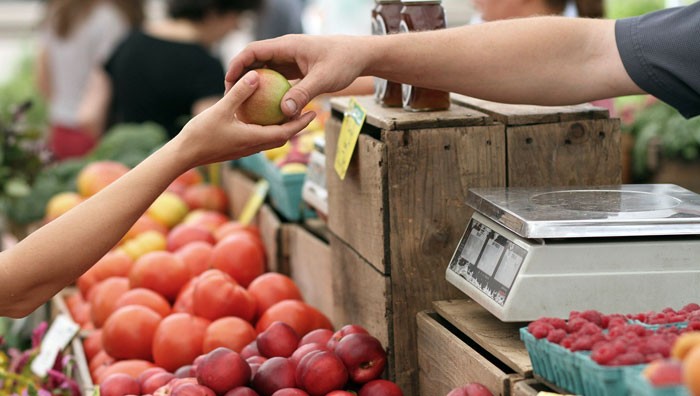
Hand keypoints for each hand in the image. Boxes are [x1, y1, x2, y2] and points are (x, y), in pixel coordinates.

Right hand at [173, 70, 315, 168]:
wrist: (184, 155)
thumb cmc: (201, 134)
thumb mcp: (221, 109)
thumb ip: (239, 93)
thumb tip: (256, 76)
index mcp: (254, 139)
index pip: (285, 133)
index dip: (301, 123)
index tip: (313, 113)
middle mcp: (253, 147)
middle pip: (282, 137)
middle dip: (296, 126)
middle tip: (307, 110)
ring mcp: (244, 149)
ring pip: (270, 138)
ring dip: (282, 128)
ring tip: (288, 112)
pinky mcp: (236, 148)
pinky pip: (257, 137)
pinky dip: (266, 128)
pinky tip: (261, 115)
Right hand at [225, 35, 367, 117]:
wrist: (360, 56)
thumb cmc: (343, 62)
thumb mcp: (323, 79)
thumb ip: (303, 94)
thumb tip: (284, 112)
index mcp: (287, 46)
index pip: (253, 51)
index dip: (237, 65)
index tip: (228, 82)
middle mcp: (285, 51)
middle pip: (254, 61)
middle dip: (240, 77)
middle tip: (230, 97)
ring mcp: (290, 60)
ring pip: (264, 70)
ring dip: (254, 85)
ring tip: (243, 104)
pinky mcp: (296, 69)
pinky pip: (276, 79)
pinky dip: (269, 91)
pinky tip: (265, 108)